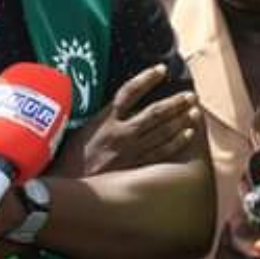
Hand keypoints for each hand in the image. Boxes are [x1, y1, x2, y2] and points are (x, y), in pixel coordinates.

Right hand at [54, 63, 199, 176]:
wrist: (65, 189)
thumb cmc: (67, 160)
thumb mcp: (77, 131)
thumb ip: (98, 118)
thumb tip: (115, 103)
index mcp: (103, 121)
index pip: (129, 92)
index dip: (146, 79)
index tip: (161, 69)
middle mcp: (119, 134)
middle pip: (154, 114)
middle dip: (175, 103)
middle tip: (190, 96)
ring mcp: (129, 153)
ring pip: (162, 132)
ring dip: (181, 120)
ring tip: (194, 111)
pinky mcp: (135, 169)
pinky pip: (161, 153)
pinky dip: (177, 142)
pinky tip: (188, 134)